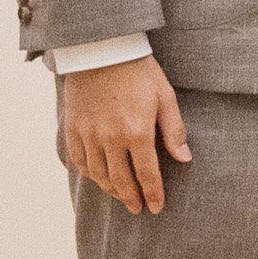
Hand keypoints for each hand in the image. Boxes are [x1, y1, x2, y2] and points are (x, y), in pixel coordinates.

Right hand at [57, 53, 189, 211]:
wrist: (102, 50)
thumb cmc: (139, 72)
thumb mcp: (165, 97)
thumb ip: (174, 131)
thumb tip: (184, 159)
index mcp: (136, 132)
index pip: (146, 174)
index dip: (153, 194)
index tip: (156, 208)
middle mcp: (110, 138)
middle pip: (120, 180)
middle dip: (132, 198)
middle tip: (139, 209)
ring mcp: (88, 134)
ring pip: (98, 174)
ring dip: (111, 190)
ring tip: (122, 197)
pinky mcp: (73, 128)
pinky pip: (79, 160)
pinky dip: (90, 174)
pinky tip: (99, 178)